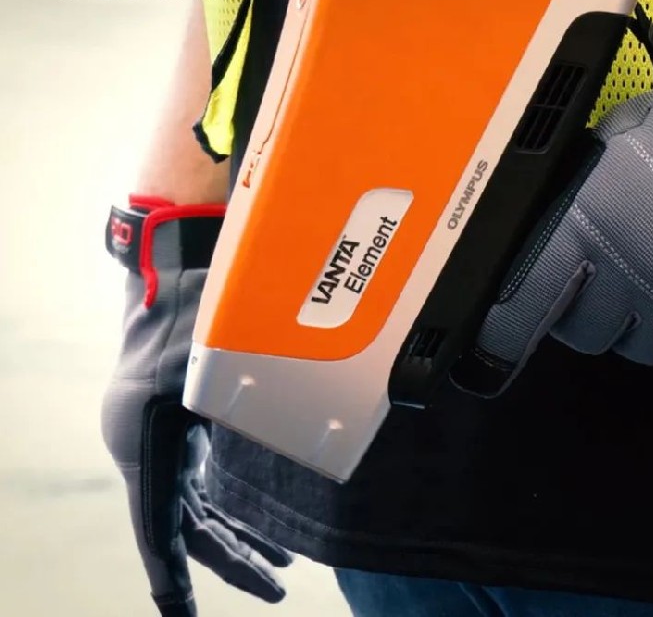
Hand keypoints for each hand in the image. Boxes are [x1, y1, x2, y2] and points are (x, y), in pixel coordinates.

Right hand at [102, 199, 291, 616]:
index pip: (157, 529)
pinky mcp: (175, 421)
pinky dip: (228, 502)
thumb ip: (253, 402)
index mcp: (144, 443)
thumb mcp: (217, 361)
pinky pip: (199, 478)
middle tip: (276, 589)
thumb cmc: (189, 306)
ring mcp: (160, 435)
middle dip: (232, 560)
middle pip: (188, 523)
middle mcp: (145, 447)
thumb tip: (313, 431)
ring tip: (279, 564)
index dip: (173, 579)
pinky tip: (259, 514)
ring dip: (235, 534)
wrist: (166, 262)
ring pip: (195, 504)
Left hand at [474, 18, 652, 386]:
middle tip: (614, 282)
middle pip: (587, 334)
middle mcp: (631, 272)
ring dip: (647, 325)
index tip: (500, 345)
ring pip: (641, 351)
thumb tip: (551, 235)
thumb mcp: (624, 138)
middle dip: (592, 312)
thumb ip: (582, 193)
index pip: (526, 302)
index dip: (507, 331)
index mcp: (591, 220)